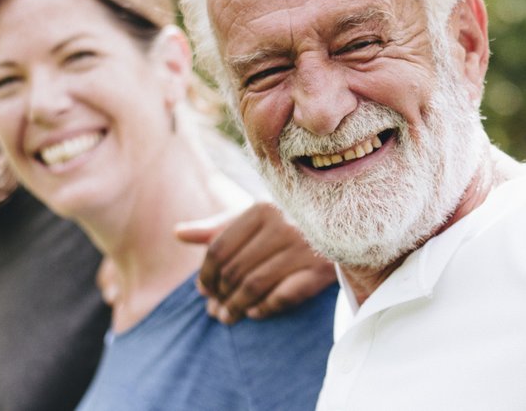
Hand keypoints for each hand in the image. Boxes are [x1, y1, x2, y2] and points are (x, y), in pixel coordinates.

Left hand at [177, 203, 337, 323]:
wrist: (348, 226)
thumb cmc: (294, 220)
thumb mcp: (258, 216)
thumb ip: (219, 227)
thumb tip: (178, 234)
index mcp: (262, 208)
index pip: (219, 249)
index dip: (205, 274)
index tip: (203, 290)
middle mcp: (283, 225)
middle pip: (234, 270)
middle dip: (219, 296)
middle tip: (214, 310)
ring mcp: (303, 247)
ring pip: (254, 286)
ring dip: (236, 307)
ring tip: (227, 317)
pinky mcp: (320, 269)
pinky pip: (283, 296)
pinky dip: (264, 308)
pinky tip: (254, 313)